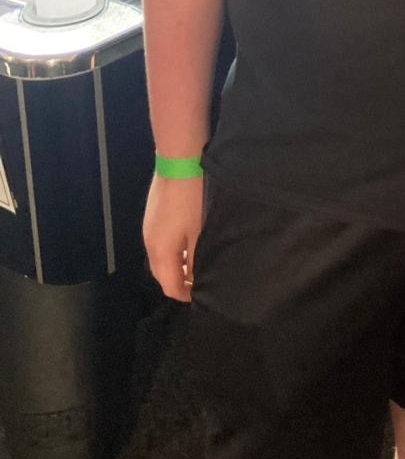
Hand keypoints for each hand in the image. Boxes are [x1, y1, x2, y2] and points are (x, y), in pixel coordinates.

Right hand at [143, 173, 203, 301]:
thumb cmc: (192, 200)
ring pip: (159, 258)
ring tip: (195, 265)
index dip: (184, 295)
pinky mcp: (152, 216)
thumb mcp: (199, 232)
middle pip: (161, 274)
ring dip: (174, 266)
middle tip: (198, 284)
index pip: (169, 285)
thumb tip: (195, 278)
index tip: (201, 296)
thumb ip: (196, 259)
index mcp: (160, 253)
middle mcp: (149, 243)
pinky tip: (186, 244)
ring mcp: (149, 228)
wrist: (179, 161)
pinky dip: (171, 251)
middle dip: (178, 282)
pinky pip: (159, 243)